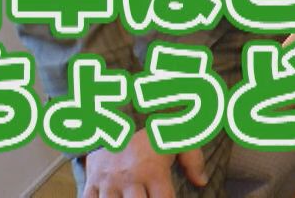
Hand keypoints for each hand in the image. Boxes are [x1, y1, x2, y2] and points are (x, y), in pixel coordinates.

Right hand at [81, 130, 206, 197]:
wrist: (119, 105)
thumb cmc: (154, 123)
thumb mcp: (179, 135)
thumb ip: (193, 160)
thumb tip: (202, 182)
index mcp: (153, 171)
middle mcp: (130, 179)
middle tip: (147, 197)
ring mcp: (109, 180)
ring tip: (130, 197)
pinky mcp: (92, 178)